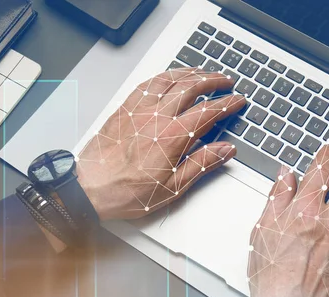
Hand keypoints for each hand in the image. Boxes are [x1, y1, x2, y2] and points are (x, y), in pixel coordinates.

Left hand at [76, 68, 245, 219]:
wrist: (90, 189)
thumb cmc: (128, 191)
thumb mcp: (173, 187)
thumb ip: (202, 164)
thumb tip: (226, 150)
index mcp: (173, 136)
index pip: (208, 111)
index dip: (227, 103)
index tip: (237, 100)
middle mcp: (156, 117)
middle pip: (191, 87)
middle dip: (213, 80)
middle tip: (225, 80)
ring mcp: (139, 110)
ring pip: (169, 79)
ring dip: (189, 72)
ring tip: (202, 72)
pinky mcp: (124, 109)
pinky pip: (147, 84)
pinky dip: (163, 76)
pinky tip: (169, 76)